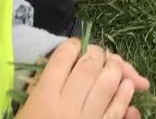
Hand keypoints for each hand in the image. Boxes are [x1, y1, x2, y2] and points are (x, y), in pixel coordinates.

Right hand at [17, 38, 148, 118]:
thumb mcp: (27, 109)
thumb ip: (42, 85)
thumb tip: (65, 64)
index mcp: (44, 96)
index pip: (63, 56)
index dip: (73, 45)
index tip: (76, 46)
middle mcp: (66, 104)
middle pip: (89, 65)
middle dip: (98, 54)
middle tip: (99, 55)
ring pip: (107, 84)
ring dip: (116, 70)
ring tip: (116, 67)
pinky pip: (117, 110)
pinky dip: (125, 96)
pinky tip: (128, 88)